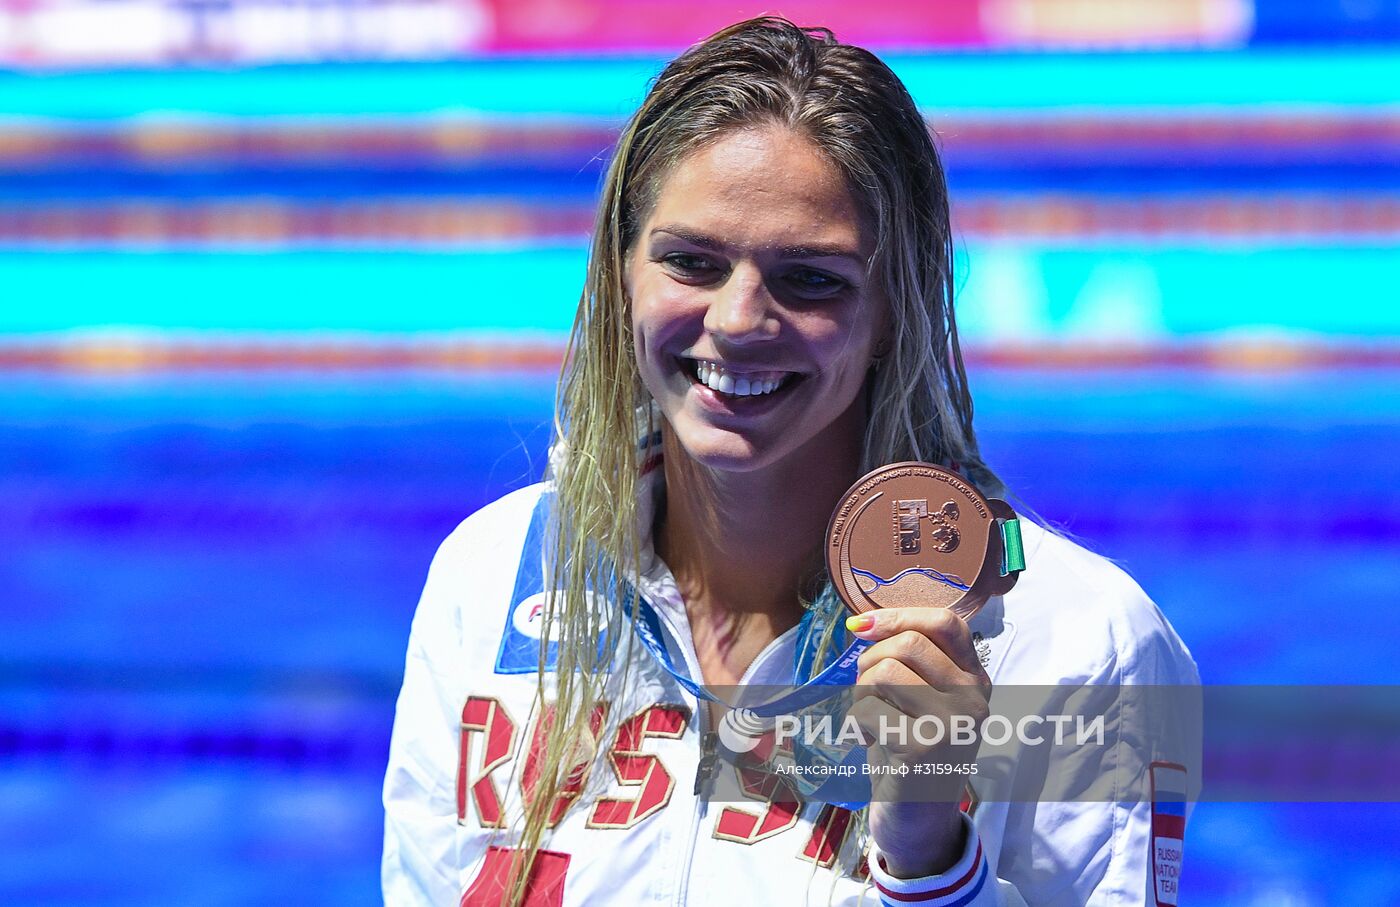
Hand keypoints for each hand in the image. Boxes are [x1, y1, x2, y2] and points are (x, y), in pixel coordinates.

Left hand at [844, 607, 989, 877]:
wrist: (918, 821)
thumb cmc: (911, 751)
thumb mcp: (922, 699)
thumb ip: (909, 660)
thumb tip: (863, 623)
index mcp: (975, 678)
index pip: (946, 622)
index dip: (899, 615)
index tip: (862, 627)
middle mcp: (974, 698)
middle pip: (906, 644)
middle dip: (869, 662)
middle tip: (867, 693)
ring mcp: (953, 724)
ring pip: (883, 672)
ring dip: (861, 694)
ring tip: (871, 720)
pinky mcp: (924, 749)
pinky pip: (868, 709)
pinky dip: (857, 722)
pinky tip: (870, 742)